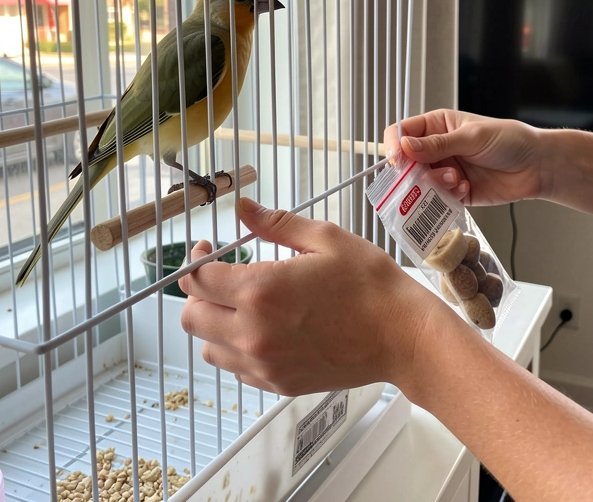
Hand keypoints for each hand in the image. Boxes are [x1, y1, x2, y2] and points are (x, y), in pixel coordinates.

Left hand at [177, 198, 445, 395]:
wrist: (402, 336)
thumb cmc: (371, 285)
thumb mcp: (326, 238)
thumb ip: (276, 224)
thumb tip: (244, 208)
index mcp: (260, 290)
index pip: (198, 280)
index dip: (196, 260)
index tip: (209, 250)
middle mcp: (253, 332)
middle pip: (191, 317)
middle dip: (199, 293)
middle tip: (222, 277)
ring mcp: (265, 363)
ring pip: (208, 347)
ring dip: (215, 323)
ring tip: (242, 305)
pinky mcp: (279, 383)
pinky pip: (236, 369)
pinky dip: (236, 350)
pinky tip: (262, 330)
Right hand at [384, 110, 545, 205]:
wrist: (537, 165)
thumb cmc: (509, 140)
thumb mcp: (472, 137)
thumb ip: (438, 144)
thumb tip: (404, 146)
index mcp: (437, 126)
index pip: (402, 133)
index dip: (395, 145)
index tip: (398, 159)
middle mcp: (438, 149)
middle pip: (407, 163)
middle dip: (413, 172)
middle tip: (425, 176)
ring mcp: (445, 171)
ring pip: (420, 184)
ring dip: (434, 184)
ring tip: (456, 179)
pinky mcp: (455, 193)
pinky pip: (438, 200)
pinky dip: (447, 196)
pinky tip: (465, 188)